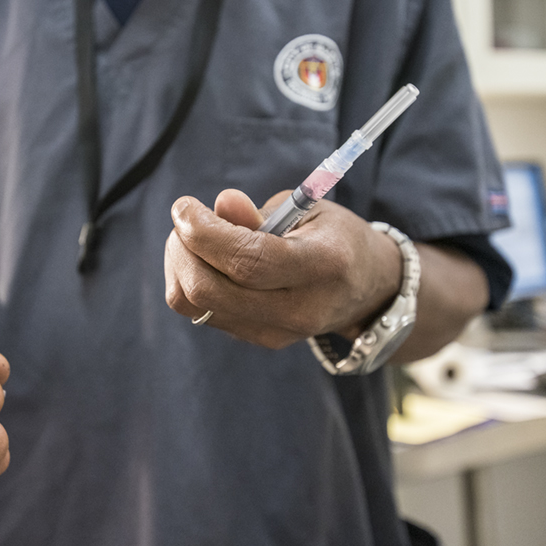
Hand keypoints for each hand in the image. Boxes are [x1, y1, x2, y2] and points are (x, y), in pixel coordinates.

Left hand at [164, 189, 401, 348]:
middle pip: (210, 291)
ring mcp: (276, 333)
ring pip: (197, 306)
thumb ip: (261, 212)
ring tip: (194, 239)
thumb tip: (221, 205)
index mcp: (321, 266)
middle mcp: (298, 309)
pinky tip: (206, 260)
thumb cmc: (333, 238)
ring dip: (180, 266)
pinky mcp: (258, 339)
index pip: (247, 261)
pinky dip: (190, 281)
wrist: (366, 291)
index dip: (204, 233)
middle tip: (186, 221)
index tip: (183, 206)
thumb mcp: (309, 210)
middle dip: (182, 249)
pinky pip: (202, 313)